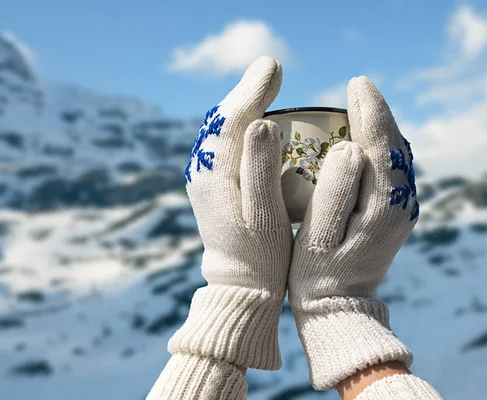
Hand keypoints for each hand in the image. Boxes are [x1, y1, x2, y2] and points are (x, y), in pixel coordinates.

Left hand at [168, 56, 291, 369]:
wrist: (239, 287)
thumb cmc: (261, 256)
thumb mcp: (265, 216)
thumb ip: (259, 169)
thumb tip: (260, 122)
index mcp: (215, 178)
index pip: (230, 122)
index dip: (252, 91)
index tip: (274, 67)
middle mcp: (202, 173)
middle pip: (221, 121)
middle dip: (246, 92)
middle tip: (271, 70)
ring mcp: (205, 179)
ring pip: (221, 131)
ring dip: (242, 106)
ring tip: (265, 85)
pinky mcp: (213, 186)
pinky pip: (225, 145)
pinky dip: (241, 126)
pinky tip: (257, 119)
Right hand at [288, 76, 418, 389]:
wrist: (340, 307)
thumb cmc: (319, 274)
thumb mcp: (320, 236)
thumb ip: (336, 190)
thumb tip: (352, 146)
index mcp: (384, 205)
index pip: (382, 144)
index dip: (370, 110)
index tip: (357, 83)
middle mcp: (402, 203)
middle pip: (395, 145)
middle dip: (378, 113)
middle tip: (357, 89)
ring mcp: (403, 209)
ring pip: (398, 155)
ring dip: (381, 128)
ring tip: (360, 106)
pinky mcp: (396, 212)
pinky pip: (393, 169)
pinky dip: (381, 147)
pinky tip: (365, 138)